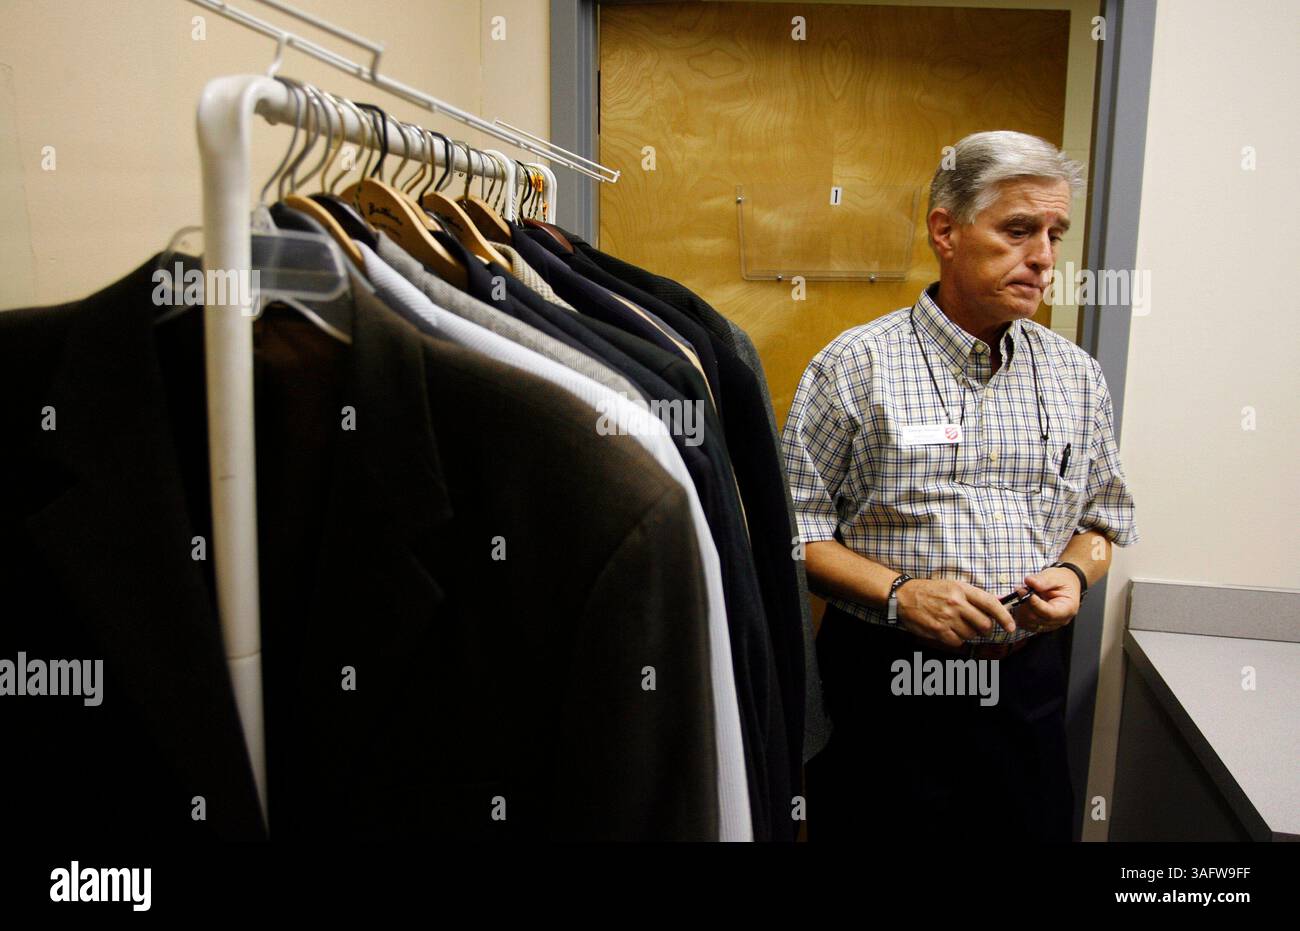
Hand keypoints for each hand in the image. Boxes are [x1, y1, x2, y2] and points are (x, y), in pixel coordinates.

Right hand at [895, 578, 1016, 648]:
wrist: (903, 595)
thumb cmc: (930, 590)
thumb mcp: (953, 586)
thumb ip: (973, 597)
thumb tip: (996, 606)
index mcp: (962, 589)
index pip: (990, 603)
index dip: (1004, 617)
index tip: (1011, 627)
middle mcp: (956, 603)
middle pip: (984, 624)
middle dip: (985, 629)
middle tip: (979, 627)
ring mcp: (947, 617)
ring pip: (971, 634)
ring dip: (968, 633)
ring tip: (957, 625)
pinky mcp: (938, 630)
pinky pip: (958, 641)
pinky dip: (956, 639)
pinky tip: (948, 631)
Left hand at [1012, 568, 1081, 631]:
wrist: (1064, 585)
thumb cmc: (1062, 581)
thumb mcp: (1056, 576)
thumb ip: (1044, 580)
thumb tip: (1031, 582)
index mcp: (1067, 609)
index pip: (1049, 613)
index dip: (1034, 603)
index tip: (1023, 591)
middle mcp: (1059, 620)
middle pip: (1036, 618)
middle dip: (1025, 604)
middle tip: (1019, 589)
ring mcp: (1049, 625)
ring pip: (1028, 622)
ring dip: (1021, 608)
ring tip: (1023, 593)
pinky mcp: (1039, 625)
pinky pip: (1025, 623)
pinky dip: (1020, 613)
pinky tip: (1022, 601)